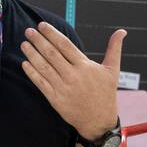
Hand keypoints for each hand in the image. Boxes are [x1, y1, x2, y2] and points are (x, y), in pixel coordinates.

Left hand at [21, 22, 124, 140]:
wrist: (99, 121)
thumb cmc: (105, 94)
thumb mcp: (112, 70)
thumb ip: (114, 49)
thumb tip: (122, 31)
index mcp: (85, 66)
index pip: (65, 45)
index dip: (52, 34)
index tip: (42, 25)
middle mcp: (73, 76)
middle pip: (52, 54)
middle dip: (39, 41)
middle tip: (28, 31)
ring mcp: (63, 88)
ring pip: (44, 67)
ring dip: (32, 54)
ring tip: (24, 44)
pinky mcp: (55, 99)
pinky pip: (41, 83)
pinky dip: (32, 72)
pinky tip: (25, 63)